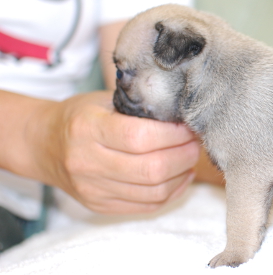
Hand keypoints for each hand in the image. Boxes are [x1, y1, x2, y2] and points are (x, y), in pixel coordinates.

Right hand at [28, 91, 199, 213]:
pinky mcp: (100, 206)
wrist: (43, 144)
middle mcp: (87, 162)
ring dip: (182, 175)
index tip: (188, 126)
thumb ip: (139, 106)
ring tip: (190, 158)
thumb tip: (184, 115)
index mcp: (87, 128)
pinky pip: (147, 206)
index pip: (140, 137)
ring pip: (154, 192)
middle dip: (184, 156)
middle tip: (195, 142)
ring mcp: (93, 189)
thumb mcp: (104, 100)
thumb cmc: (80, 116)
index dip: (173, 134)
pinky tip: (180, 176)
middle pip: (151, 169)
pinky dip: (172, 192)